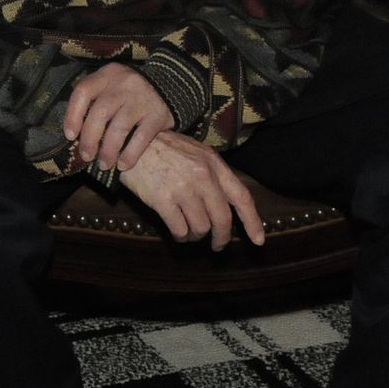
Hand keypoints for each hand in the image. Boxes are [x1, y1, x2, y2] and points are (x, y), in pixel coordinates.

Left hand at [63, 63, 175, 171]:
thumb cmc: (130, 91)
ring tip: (104, 164)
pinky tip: (123, 165)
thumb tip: (75, 132)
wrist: (170, 84)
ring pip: (120, 127)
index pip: (83, 91)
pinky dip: (130, 154)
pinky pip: (141, 138)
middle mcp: (123, 84)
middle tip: (86, 156)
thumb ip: (95, 100)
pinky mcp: (157, 115)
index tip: (70, 136)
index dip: (73, 115)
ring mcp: (142, 99)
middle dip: (90, 138)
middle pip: (100, 112)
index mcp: (107, 75)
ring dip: (108, 150)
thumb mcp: (112, 84)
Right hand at [116, 131, 264, 250]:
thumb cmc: (162, 148)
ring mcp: (183, 188)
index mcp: (213, 163)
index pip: (241, 197)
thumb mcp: (194, 152)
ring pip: (201, 227)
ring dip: (196, 235)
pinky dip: (181, 236)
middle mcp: (202, 176)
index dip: (252, 222)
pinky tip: (177, 231)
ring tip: (188, 230)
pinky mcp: (163, 199)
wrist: (130, 142)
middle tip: (216, 245)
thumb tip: (225, 204)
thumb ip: (211, 174)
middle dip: (221, 237)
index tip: (259, 240)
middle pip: (222, 219)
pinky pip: (180, 230)